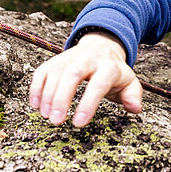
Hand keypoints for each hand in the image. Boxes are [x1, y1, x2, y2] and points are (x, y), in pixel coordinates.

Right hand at [28, 32, 142, 126]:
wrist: (101, 48)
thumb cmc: (114, 73)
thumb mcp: (129, 83)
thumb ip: (133, 96)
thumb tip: (134, 108)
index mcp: (108, 67)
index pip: (98, 84)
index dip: (87, 104)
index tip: (78, 124)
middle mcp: (87, 59)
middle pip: (72, 75)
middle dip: (62, 98)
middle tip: (56, 121)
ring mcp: (69, 58)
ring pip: (55, 73)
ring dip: (48, 96)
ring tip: (47, 117)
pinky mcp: (55, 60)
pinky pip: (42, 71)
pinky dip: (36, 88)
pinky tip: (36, 106)